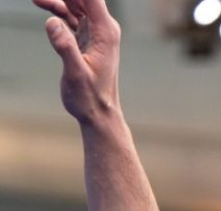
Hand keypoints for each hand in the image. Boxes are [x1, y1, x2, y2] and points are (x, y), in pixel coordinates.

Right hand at [32, 0, 120, 124]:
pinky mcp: (87, 39)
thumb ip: (65, 47)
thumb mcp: (76, 74)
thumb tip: (52, 22)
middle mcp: (103, 28)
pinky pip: (71, 16)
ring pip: (74, 4)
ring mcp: (95, 33)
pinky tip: (42, 5)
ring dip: (56, 0)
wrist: (98, 116)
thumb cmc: (90, 99)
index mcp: (105, 32)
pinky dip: (57, 9)